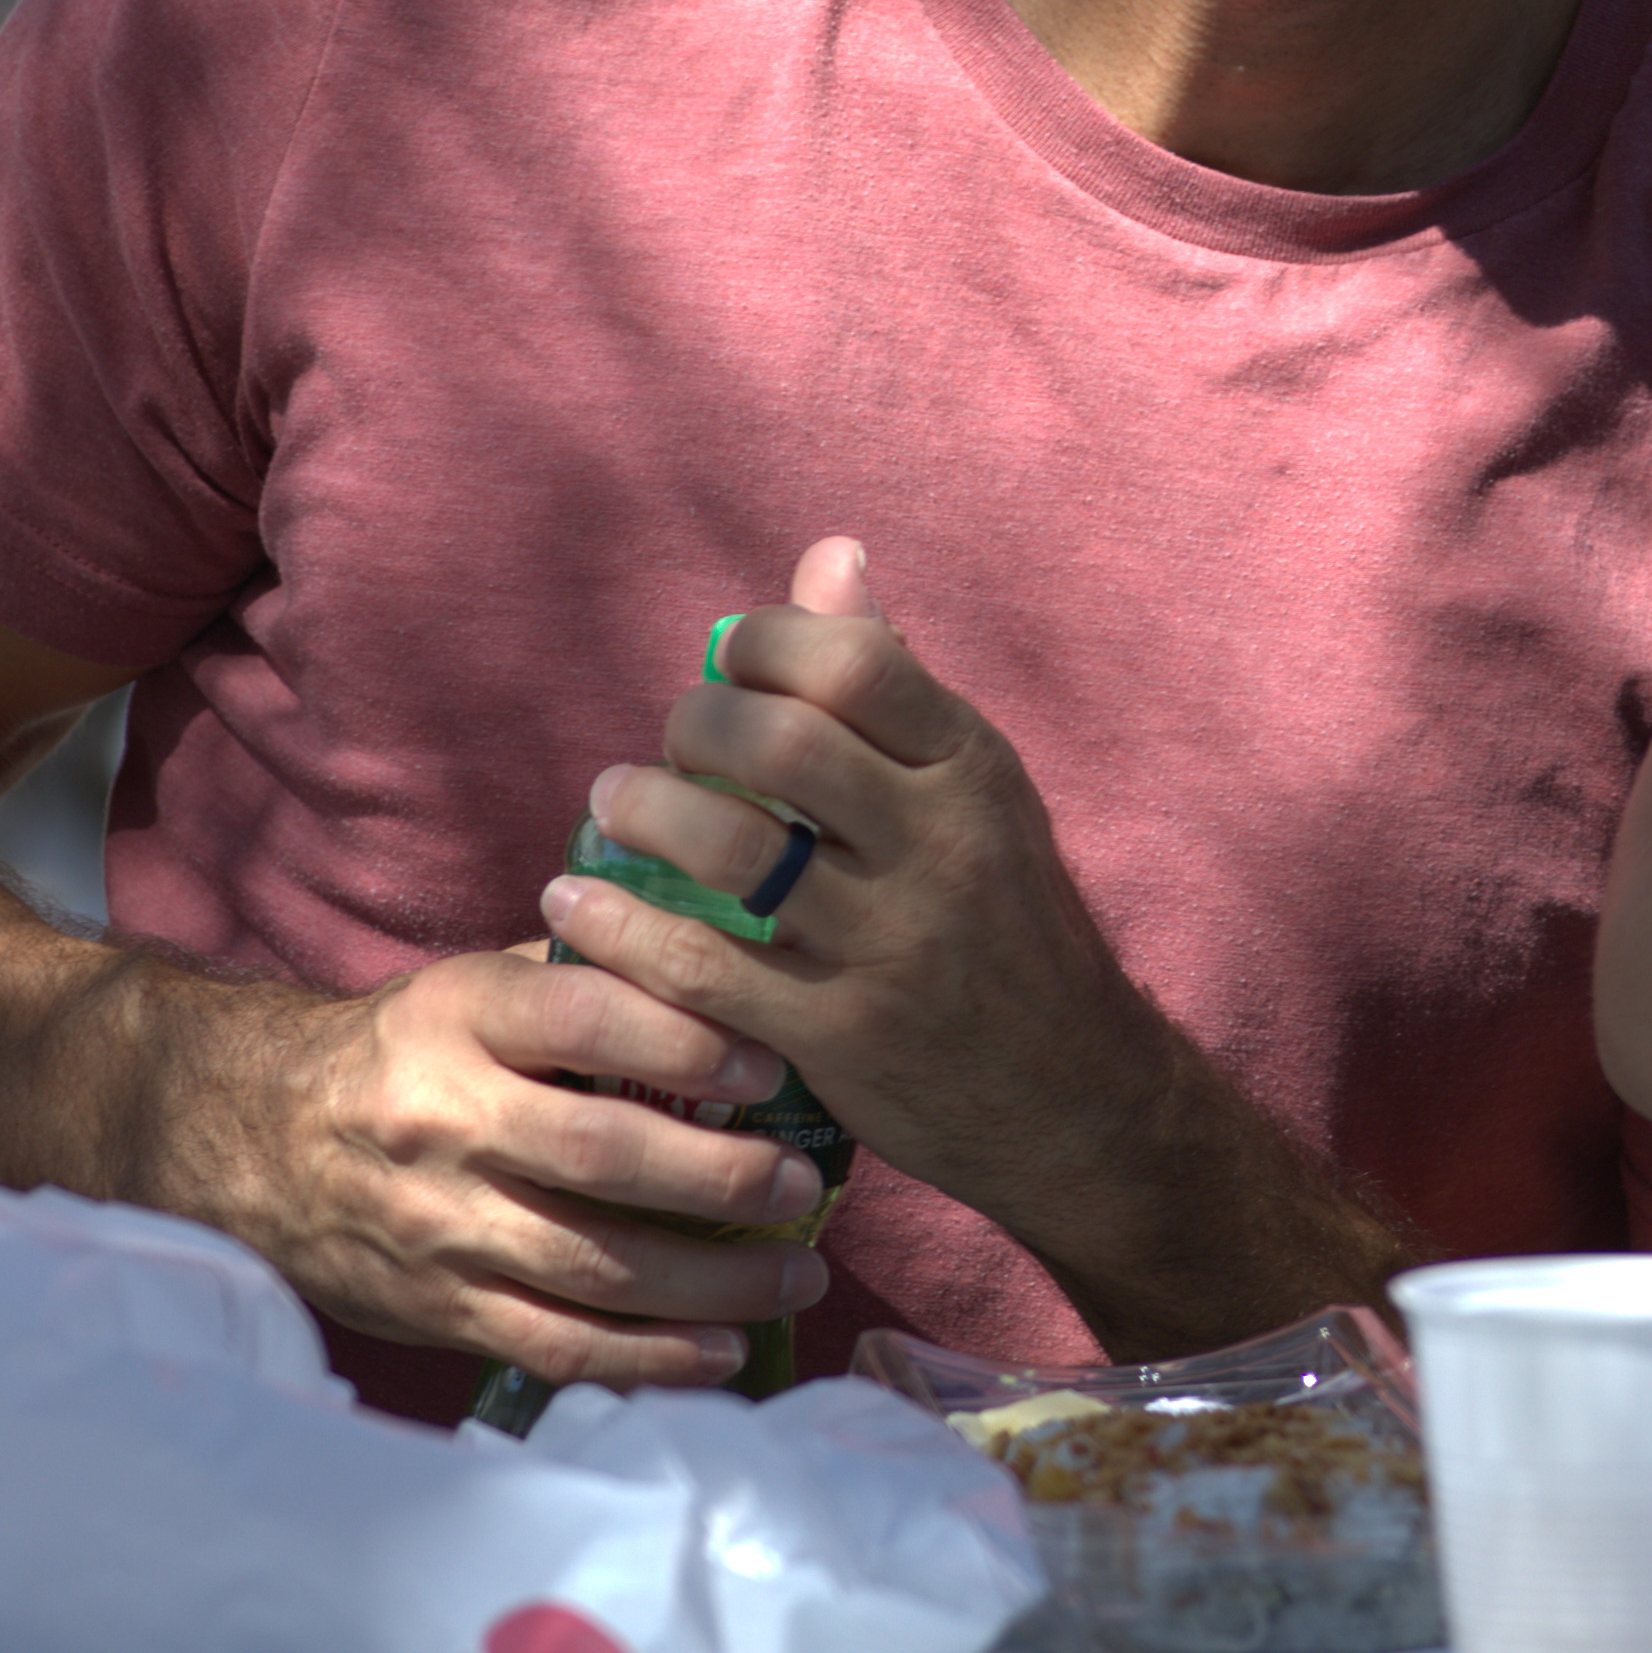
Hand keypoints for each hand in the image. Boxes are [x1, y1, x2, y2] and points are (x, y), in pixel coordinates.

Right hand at [165, 941, 832, 1396]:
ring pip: (592, 1267)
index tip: (770, 1066)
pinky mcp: (439, 1310)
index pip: (579, 1017)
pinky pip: (558, 1346)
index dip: (681, 1039)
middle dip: (721, 1179)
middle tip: (805, 1186)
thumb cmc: (402, 1051)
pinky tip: (726, 1351)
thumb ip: (578, 977)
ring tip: (796, 1274)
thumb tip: (723, 965)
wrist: (251, 1138)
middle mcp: (445, 1122)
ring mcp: (440, 1228)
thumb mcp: (467, 986)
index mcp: (458, 1019)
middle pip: (600, 1158)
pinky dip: (651, 1359)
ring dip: (711, 1283)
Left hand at [555, 540, 1341, 1338]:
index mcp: (974, 770)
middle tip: (668, 747)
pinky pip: (703, 971)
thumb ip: (895, 680)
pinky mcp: (840, 1037)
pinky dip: (624, 929)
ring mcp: (890, 947)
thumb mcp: (979, 792)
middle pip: (784, 745)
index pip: (856, 662)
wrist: (1072, 1097)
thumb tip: (828, 555)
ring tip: (612, 806)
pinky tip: (579, 906)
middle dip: (694, 727)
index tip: (725, 667)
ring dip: (645, 815)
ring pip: (734, 853)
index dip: (763, 644)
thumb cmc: (1009, 924)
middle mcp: (941, 848)